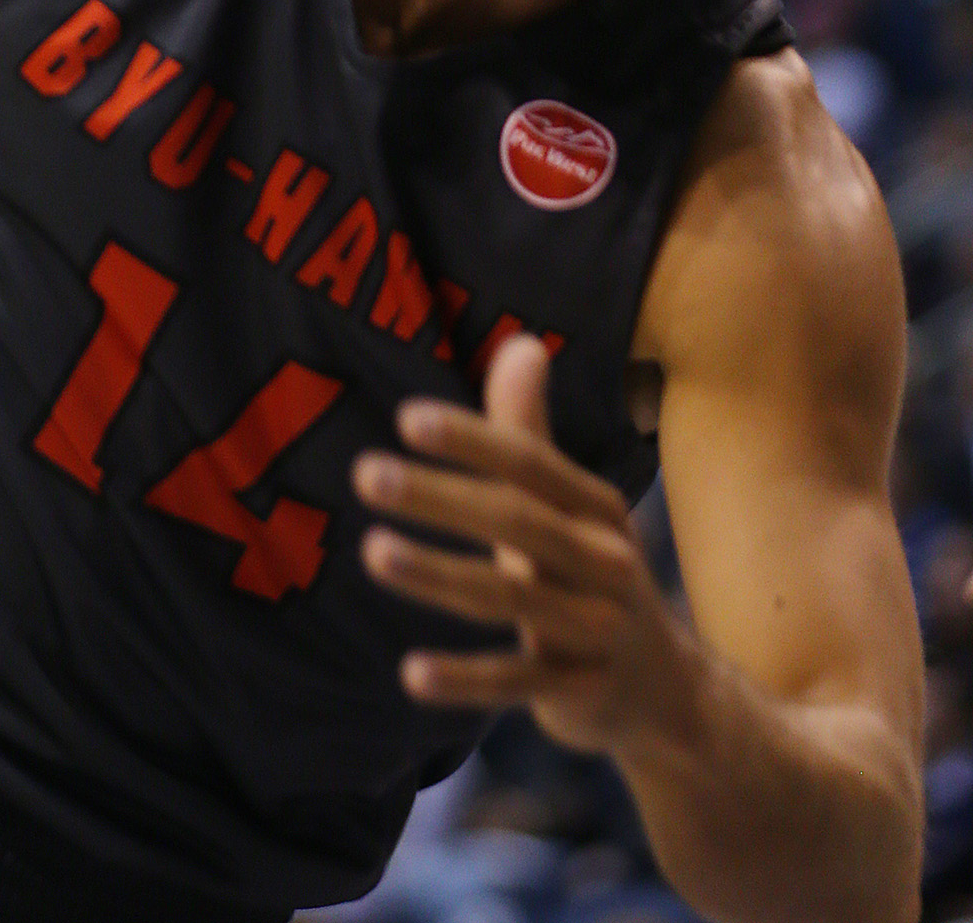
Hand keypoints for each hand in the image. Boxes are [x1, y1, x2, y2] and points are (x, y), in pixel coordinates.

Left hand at [353, 333, 703, 755]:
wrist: (669, 693)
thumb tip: (520, 341)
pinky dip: (466, 680)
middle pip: (517, 521)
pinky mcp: (580, 691)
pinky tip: (409, 674)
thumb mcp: (567, 505)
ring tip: (371, 550)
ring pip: (511, 598)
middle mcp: (605, 562)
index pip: (530, 464)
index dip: (471, 440)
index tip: (405, 418)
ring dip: (438, 575)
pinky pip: (517, 682)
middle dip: (440, 496)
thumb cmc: (590, 575)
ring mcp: (596, 630)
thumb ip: (528, 430)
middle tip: (365, 473)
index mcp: (595, 509)